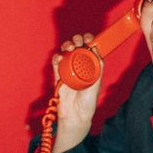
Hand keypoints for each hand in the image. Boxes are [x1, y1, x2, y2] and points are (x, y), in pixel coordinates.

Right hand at [50, 33, 101, 152]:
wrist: (75, 115)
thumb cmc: (88, 101)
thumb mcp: (96, 83)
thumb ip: (97, 68)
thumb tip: (97, 50)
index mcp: (91, 66)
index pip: (90, 48)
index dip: (89, 40)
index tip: (89, 38)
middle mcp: (79, 65)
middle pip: (77, 47)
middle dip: (77, 40)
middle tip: (78, 42)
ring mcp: (68, 68)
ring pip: (65, 51)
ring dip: (66, 46)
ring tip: (69, 48)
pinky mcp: (58, 74)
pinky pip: (56, 62)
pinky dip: (57, 57)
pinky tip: (60, 57)